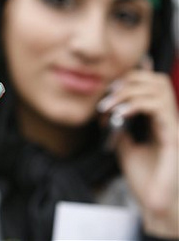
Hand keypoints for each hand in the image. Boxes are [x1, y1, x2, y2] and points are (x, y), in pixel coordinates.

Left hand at [99, 66, 177, 237]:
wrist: (156, 204)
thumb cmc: (144, 178)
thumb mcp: (124, 147)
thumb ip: (119, 128)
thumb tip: (106, 113)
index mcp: (158, 119)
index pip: (151, 86)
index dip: (134, 74)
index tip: (110, 79)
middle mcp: (168, 118)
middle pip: (156, 80)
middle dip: (129, 80)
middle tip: (107, 94)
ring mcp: (173, 125)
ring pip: (158, 87)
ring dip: (128, 91)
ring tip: (109, 105)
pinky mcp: (173, 135)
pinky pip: (157, 107)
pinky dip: (136, 104)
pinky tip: (120, 114)